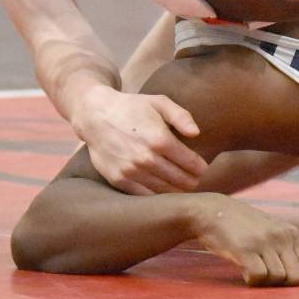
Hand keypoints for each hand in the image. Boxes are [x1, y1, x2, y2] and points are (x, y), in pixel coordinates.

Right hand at [74, 86, 208, 194]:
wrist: (96, 115)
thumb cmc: (132, 107)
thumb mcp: (159, 102)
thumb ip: (181, 116)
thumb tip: (196, 133)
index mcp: (160, 139)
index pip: (190, 163)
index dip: (200, 167)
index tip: (202, 168)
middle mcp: (146, 158)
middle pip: (180, 180)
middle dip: (191, 180)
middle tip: (194, 179)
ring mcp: (131, 171)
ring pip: (164, 190)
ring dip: (176, 190)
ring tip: (181, 186)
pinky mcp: (119, 180)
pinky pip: (144, 195)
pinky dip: (156, 195)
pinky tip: (162, 190)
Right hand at [193, 194, 298, 285]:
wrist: (213, 211)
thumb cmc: (244, 225)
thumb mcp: (273, 231)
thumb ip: (292, 252)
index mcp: (290, 232)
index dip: (294, 277)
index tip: (278, 273)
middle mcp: (281, 235)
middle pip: (295, 277)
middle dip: (281, 283)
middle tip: (265, 274)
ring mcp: (263, 242)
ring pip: (277, 278)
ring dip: (264, 281)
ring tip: (252, 268)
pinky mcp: (245, 249)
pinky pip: (258, 277)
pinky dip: (252, 280)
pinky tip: (244, 270)